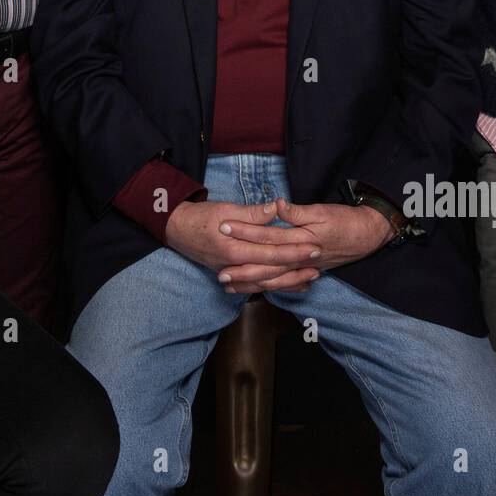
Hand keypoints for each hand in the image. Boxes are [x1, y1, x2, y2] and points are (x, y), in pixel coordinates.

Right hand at [164, 199, 321, 292]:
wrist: (176, 229)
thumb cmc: (200, 217)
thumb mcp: (225, 209)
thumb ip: (252, 214)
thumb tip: (276, 210)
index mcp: (234, 248)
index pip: (271, 251)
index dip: (293, 249)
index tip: (313, 245)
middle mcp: (235, 265)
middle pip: (272, 270)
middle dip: (297, 267)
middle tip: (319, 263)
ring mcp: (232, 272)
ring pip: (266, 282)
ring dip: (289, 281)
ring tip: (310, 279)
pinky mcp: (231, 274)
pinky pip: (256, 284)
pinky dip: (274, 286)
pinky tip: (289, 286)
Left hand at [216, 199, 391, 292]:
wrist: (368, 235)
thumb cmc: (346, 221)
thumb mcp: (322, 211)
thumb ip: (298, 212)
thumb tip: (278, 206)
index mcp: (300, 241)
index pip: (266, 237)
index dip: (244, 233)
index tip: (224, 229)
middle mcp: (299, 259)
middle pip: (265, 266)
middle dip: (242, 270)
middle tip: (219, 274)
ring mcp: (302, 267)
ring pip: (273, 279)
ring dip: (251, 283)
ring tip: (230, 286)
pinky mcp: (306, 270)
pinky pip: (284, 283)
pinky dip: (268, 287)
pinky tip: (255, 289)